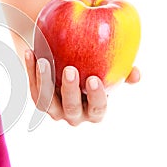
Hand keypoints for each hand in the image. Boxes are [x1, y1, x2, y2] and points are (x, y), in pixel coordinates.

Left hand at [25, 49, 139, 125]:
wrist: (67, 66)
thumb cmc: (95, 68)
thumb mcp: (109, 70)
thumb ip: (123, 72)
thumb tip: (135, 74)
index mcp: (94, 110)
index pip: (98, 109)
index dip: (96, 97)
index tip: (94, 79)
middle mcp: (74, 114)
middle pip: (71, 108)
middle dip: (70, 90)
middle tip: (70, 69)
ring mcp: (54, 110)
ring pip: (48, 101)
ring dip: (45, 81)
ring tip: (44, 60)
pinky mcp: (39, 99)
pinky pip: (34, 87)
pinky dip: (31, 70)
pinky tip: (31, 52)